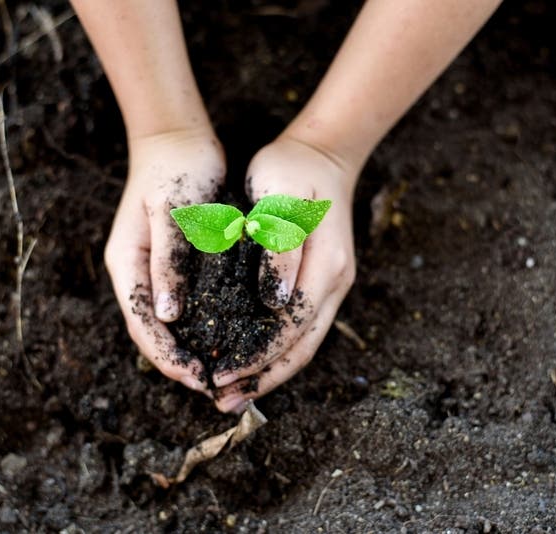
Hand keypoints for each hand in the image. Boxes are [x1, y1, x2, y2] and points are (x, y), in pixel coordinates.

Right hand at [104, 130, 224, 393]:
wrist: (178, 140)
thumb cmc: (177, 171)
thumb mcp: (173, 215)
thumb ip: (169, 263)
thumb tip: (167, 316)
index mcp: (127, 265)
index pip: (143, 325)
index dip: (168, 357)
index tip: (199, 378)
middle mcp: (135, 273)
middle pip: (151, 332)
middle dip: (178, 362)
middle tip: (213, 386)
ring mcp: (152, 269)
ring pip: (165, 323)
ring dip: (187, 350)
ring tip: (218, 371)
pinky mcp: (172, 263)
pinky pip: (181, 305)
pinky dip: (197, 326)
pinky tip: (223, 337)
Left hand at [212, 135, 357, 411]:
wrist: (322, 154)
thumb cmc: (291, 171)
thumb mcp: (278, 200)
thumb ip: (279, 252)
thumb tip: (274, 303)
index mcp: (325, 265)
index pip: (291, 327)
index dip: (257, 357)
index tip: (221, 375)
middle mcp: (334, 282)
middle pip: (302, 347)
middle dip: (263, 378)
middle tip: (223, 401)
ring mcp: (332, 283)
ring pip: (304, 343)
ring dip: (271, 372)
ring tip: (236, 394)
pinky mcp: (323, 280)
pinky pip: (302, 327)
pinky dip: (279, 350)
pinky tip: (254, 359)